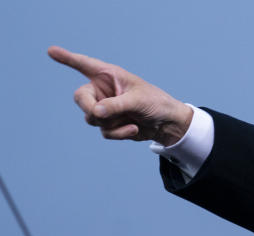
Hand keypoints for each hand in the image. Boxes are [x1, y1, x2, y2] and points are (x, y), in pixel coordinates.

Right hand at [48, 46, 192, 145]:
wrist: (167, 124)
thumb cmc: (156, 104)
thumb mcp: (138, 101)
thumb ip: (117, 105)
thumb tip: (95, 112)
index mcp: (109, 75)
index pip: (84, 64)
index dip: (67, 58)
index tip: (51, 51)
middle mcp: (102, 90)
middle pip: (80, 99)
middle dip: (91, 109)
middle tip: (100, 114)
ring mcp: (104, 107)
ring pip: (92, 119)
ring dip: (111, 124)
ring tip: (131, 122)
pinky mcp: (109, 123)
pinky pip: (104, 131)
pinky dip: (118, 133)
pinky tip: (133, 129)